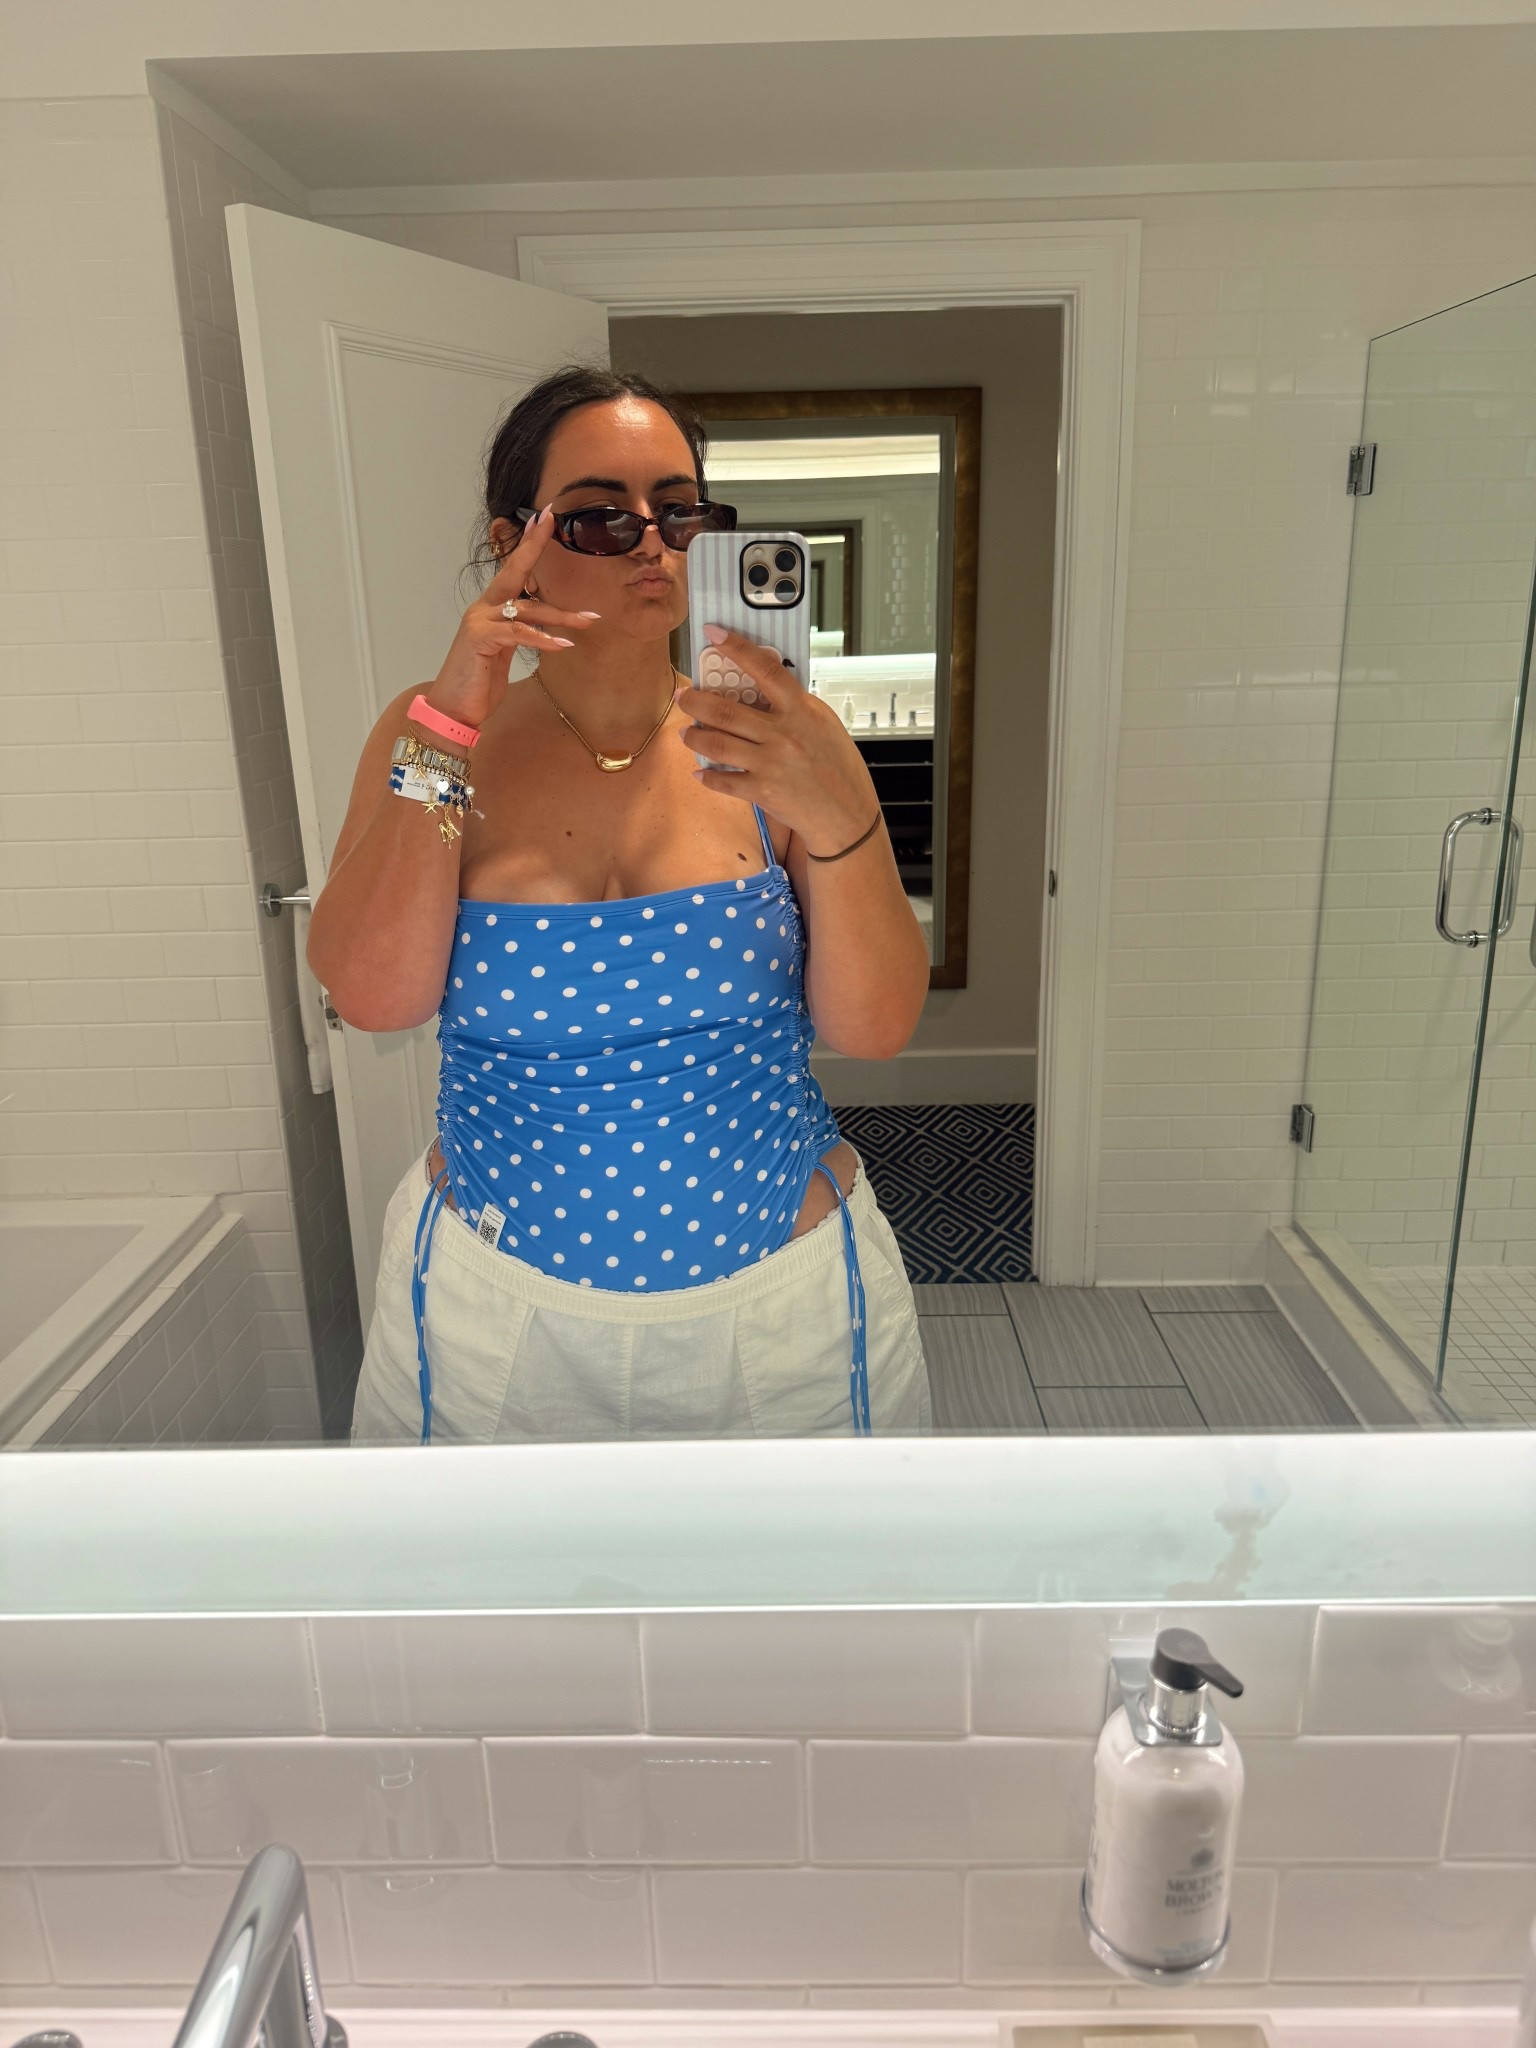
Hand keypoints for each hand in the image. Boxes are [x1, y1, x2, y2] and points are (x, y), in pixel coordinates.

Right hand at [418, 508, 597, 732]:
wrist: (453, 711)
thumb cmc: (479, 684)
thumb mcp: (504, 654)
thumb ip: (519, 634)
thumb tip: (541, 626)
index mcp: (490, 609)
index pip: (512, 571)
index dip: (527, 546)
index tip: (543, 521)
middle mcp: (482, 609)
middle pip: (513, 572)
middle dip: (533, 546)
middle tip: (552, 522)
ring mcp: (478, 621)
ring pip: (526, 609)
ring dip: (561, 615)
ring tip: (588, 620)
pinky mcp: (479, 638)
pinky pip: (518, 633)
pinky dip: (542, 638)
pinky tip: (562, 645)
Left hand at [676, 626, 879, 856]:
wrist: (847, 814)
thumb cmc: (839, 767)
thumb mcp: (823, 724)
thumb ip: (794, 706)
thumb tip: (760, 689)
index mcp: (801, 711)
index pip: (765, 670)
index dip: (736, 648)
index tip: (714, 633)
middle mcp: (783, 735)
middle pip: (726, 711)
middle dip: (696, 702)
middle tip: (683, 697)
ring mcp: (771, 764)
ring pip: (717, 745)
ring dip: (694, 737)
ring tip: (686, 733)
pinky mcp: (763, 792)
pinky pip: (723, 781)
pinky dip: (707, 776)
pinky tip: (700, 771)